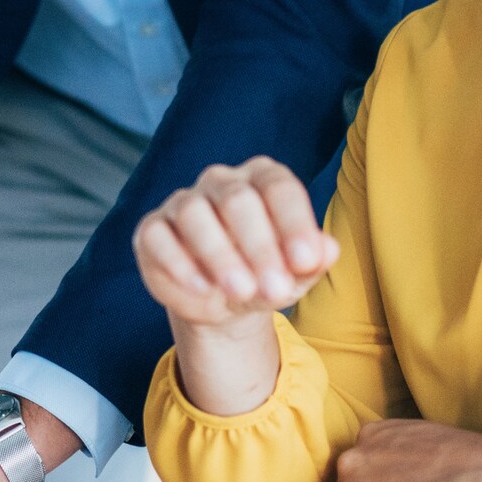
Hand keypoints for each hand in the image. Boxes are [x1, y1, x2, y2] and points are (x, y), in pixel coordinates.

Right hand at [132, 156, 339, 328]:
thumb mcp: (295, 274)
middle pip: (238, 200)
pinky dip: (179, 263)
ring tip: (241, 291)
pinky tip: (203, 290)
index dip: (294, 223)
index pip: (279, 187)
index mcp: (262, 179)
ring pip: (194, 214)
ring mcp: (183, 202)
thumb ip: (312, 260)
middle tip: (275, 288)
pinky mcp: (152, 229)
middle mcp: (222, 182)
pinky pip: (158, 236)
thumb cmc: (268, 275)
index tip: (306, 261)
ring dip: (220, 255)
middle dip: (259, 246)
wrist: (224, 302)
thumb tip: (328, 249)